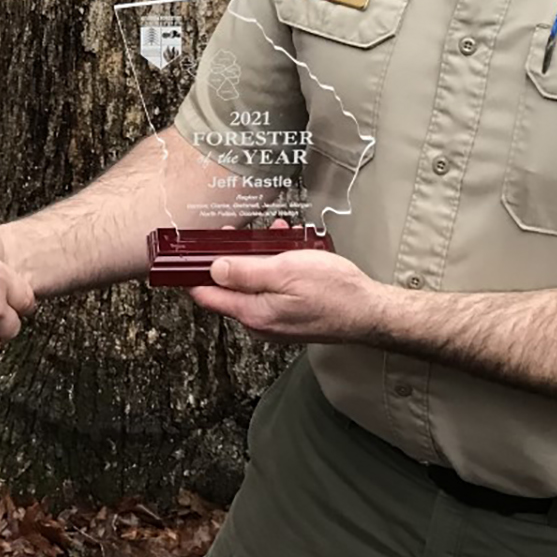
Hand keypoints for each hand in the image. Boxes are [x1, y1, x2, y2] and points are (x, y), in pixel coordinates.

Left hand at [189, 250, 383, 344]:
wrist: (370, 312)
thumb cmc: (334, 292)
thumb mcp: (285, 270)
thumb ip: (245, 271)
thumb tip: (213, 269)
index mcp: (253, 313)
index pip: (207, 295)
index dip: (193, 272)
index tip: (186, 253)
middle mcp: (260, 322)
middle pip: (228, 288)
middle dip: (232, 257)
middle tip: (236, 234)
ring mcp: (275, 321)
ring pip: (252, 285)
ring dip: (259, 258)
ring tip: (275, 236)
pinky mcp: (290, 315)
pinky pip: (271, 289)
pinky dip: (275, 268)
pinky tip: (289, 251)